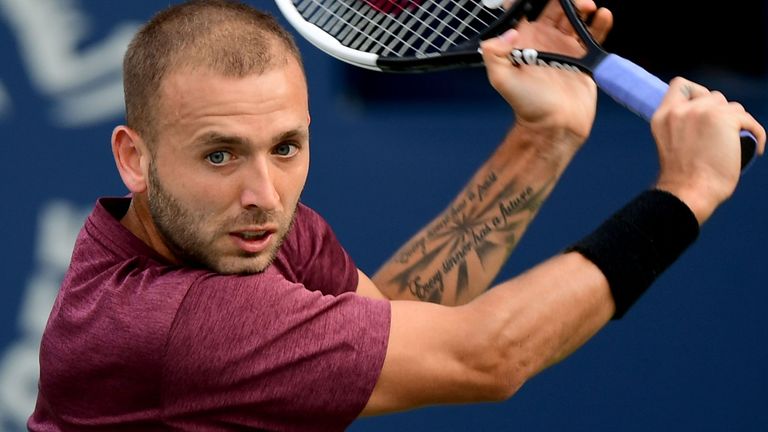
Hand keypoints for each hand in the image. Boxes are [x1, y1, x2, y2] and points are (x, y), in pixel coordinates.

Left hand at [480, 0, 611, 140]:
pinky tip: (602, 16)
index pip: (525, 11)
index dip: (530, 1)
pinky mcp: (583, 57)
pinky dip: (600, 22)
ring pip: (574, 17)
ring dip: (582, 7)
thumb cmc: (527, 105)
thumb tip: (509, 32)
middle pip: (555, 8)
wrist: (554, 125)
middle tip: (574, 1)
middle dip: (564, 0)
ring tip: (589, 6)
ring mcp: (564, 47)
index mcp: (524, 41)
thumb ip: (495, 54)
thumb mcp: (502, 80)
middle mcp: (544, 41)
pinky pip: (593, 34)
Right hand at [653, 77, 765, 223]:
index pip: (680, 85)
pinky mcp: (726, 119)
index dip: (695, 93)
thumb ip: (680, 125)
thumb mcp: (670, 143)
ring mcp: (703, 112)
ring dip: (737, 123)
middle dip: (720, 113)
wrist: (688, 191)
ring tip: (736, 143)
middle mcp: (682, 109)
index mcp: (663, 115)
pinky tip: (756, 148)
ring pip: (733, 107)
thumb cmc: (681, 178)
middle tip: (722, 135)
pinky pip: (749, 121)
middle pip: (712, 96)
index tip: (702, 110)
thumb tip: (706, 120)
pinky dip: (757, 134)